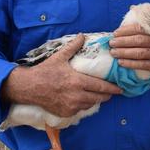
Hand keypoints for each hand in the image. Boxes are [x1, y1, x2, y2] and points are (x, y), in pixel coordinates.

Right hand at [2, 34, 121, 116]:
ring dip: (95, 99)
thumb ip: (73, 47)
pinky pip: (80, 110)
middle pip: (99, 98)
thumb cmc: (45, 71)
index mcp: (77, 81)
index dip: (112, 88)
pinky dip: (84, 105)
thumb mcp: (59, 57)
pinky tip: (84, 99)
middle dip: (107, 95)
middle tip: (112, 92)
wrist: (29, 88)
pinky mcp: (65, 113)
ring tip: (98, 94)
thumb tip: (82, 35)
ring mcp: (71, 106)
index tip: (120, 88)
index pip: (100, 87)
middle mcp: (76, 96)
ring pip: (90, 104)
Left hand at [109, 23, 149, 75]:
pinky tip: (121, 62)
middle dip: (123, 42)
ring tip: (113, 52)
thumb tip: (132, 9)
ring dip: (124, 53)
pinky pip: (142, 65)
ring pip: (139, 53)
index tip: (115, 33)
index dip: (126, 31)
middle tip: (111, 43)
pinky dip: (130, 64)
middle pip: (138, 41)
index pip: (140, 29)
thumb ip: (147, 22)